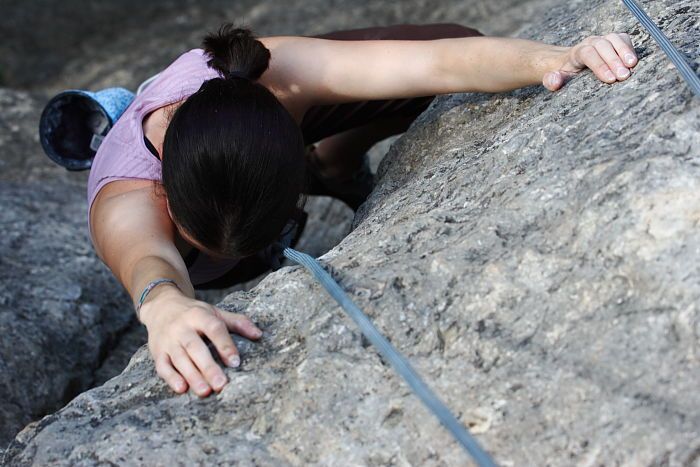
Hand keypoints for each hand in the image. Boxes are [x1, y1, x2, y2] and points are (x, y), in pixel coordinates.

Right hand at [139, 285, 262, 396]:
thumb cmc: (194, 313)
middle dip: (208, 367)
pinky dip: (171, 378)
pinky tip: (182, 389)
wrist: (161, 307)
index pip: (214, 329)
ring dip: (192, 376)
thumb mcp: (215, 312)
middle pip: (195, 348)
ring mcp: (168, 340)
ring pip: (180, 359)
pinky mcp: (157, 352)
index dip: (225, 345)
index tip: (236, 362)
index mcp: (199, 315)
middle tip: (221, 385)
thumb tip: (259, 335)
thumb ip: (237, 322)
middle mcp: (182, 328)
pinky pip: (162, 366)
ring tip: (205, 391)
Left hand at [543, 33, 637, 90]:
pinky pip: (623, 39)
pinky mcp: (613, 41)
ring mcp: (602, 40)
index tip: (610, 79)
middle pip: (603, 46)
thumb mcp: (553, 79)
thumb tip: (555, 81)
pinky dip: (630, 48)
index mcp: (576, 52)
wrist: (567, 62)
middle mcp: (590, 43)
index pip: (588, 54)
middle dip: (614, 60)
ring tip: (632, 66)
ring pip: (614, 39)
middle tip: (623, 76)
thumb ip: (551, 81)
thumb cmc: (563, 73)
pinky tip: (634, 62)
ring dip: (625, 51)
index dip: (599, 65)